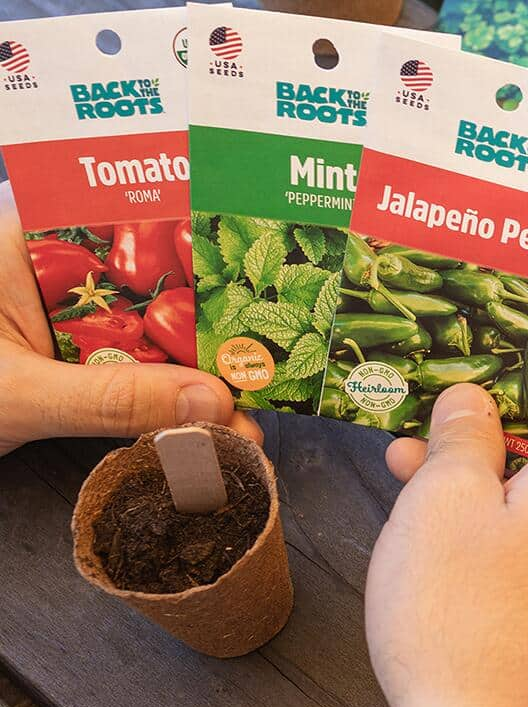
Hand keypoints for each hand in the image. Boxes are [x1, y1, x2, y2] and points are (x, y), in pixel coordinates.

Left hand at [0, 181, 258, 455]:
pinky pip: (134, 378)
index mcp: (30, 241)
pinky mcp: (70, 369)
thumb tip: (213, 405)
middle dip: (214, 333)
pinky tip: (206, 433)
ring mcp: (65, 324)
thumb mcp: (13, 394)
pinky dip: (167, 408)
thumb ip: (110, 399)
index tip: (264, 281)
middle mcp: (54, 272)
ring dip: (198, 382)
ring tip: (248, 421)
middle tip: (273, 372)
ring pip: (153, 339)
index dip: (205, 250)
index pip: (136, 222)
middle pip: (158, 287)